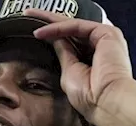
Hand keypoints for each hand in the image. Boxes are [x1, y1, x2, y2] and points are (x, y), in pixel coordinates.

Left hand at [27, 8, 135, 125]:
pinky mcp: (107, 33)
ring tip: (30, 17)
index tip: (33, 34)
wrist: (106, 102)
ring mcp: (105, 39)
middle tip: (28, 14)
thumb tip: (55, 41)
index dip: (52, 36)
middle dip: (49, 22)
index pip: (70, 41)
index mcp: (94, 59)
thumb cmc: (91, 97)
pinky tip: (42, 31)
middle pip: (71, 29)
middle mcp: (101, 47)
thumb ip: (64, 55)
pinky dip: (58, 27)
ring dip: (50, 21)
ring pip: (73, 24)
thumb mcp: (69, 73)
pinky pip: (77, 26)